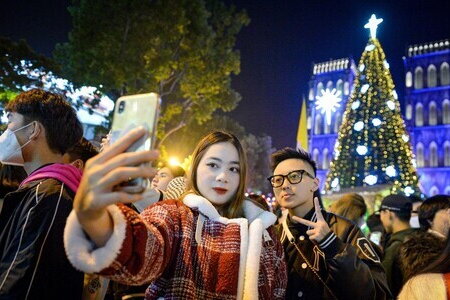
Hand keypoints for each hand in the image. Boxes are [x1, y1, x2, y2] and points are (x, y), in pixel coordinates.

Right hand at [73, 127, 157, 244]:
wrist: (83, 209)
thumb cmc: (99, 186)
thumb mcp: (103, 172)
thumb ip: (117, 163)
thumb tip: (141, 153)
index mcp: (96, 161)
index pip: (116, 147)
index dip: (130, 138)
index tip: (144, 129)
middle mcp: (95, 171)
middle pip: (121, 159)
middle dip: (141, 155)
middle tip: (156, 153)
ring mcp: (95, 185)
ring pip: (120, 174)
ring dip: (140, 172)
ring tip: (154, 172)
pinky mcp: (97, 200)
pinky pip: (119, 195)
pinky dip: (132, 194)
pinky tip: (143, 194)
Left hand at [292, 197, 330, 242]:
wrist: (330, 240)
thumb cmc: (324, 233)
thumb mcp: (322, 227)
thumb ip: (314, 227)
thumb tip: (306, 232)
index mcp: (321, 221)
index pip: (318, 212)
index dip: (317, 204)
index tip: (316, 197)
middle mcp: (319, 224)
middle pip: (306, 222)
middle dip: (299, 220)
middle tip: (293, 217)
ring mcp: (318, 230)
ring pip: (308, 232)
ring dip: (311, 234)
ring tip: (317, 235)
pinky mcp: (317, 235)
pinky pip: (310, 237)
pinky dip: (313, 239)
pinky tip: (318, 238)